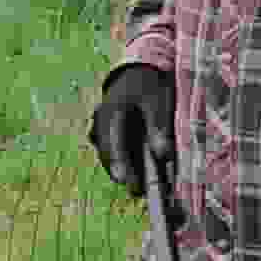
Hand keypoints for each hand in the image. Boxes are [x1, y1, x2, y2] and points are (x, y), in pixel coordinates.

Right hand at [89, 64, 175, 192]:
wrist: (138, 69)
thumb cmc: (150, 84)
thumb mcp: (160, 100)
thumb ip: (160, 126)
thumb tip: (162, 155)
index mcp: (112, 110)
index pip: (115, 142)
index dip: (122, 164)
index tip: (129, 182)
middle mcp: (100, 118)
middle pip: (107, 151)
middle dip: (121, 172)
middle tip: (136, 191)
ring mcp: (98, 124)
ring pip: (105, 152)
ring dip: (118, 167)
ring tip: (136, 186)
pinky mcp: (101, 129)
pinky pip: (106, 148)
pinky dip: (118, 158)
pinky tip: (130, 168)